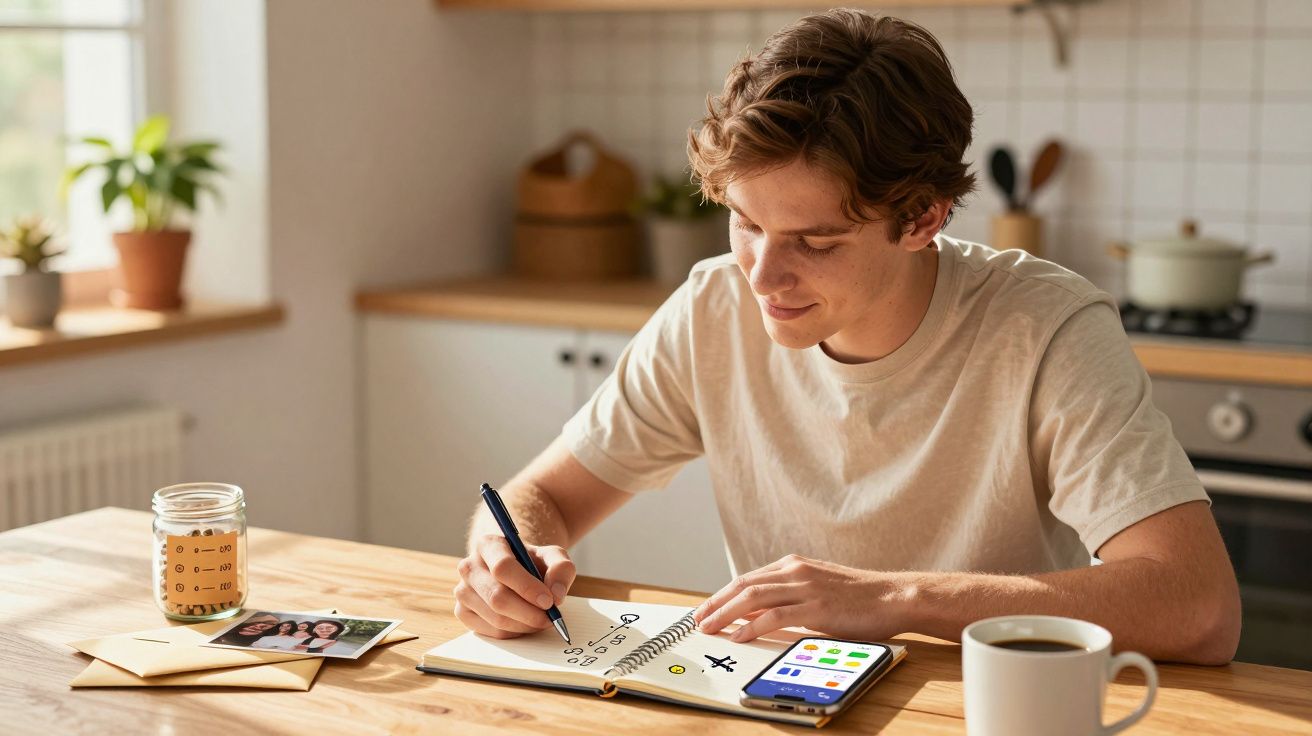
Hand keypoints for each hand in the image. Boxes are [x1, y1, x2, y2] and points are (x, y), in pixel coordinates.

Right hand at [454, 534, 576, 638]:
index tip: (549, 601)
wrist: (515, 569)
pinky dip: (514, 632)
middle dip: (528, 613)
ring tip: (541, 619)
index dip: (527, 587)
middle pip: (497, 597)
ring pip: (495, 618)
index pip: (503, 568)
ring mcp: (462, 591)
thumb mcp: (553, 556)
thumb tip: (556, 594)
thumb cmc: (532, 562)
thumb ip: (561, 568)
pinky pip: (491, 631)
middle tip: (550, 618)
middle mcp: (469, 567)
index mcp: (488, 545)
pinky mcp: (463, 612)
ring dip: (524, 624)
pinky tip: (525, 623)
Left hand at [692, 555, 908, 642]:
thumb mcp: (817, 590)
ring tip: (709, 628)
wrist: (893, 596)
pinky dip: (752, 626)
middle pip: (743, 585)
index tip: (706, 610)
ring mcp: (805, 587)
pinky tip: (739, 636)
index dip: (722, 595)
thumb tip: (756, 613)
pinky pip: (775, 615)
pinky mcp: (816, 607)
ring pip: (753, 597)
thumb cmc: (858, 598)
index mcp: (793, 565)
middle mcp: (795, 571)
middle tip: (697, 620)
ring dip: (726, 614)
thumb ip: (788, 597)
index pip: (748, 579)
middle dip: (716, 603)